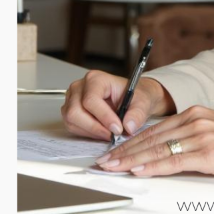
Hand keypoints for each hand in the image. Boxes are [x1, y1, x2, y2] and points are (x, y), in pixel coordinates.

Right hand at [61, 70, 176, 140]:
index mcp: (96, 79)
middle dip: (95, 127)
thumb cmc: (135, 96)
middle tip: (112, 135)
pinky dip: (87, 133)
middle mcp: (80, 87)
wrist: (133, 98)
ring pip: (72, 121)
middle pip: (76, 112)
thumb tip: (129, 126)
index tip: (117, 129)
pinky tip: (101, 131)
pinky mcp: (70, 111)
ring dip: (91, 131)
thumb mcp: (143, 102)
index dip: (103, 117)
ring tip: (109, 133)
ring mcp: (72, 99)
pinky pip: (72, 126)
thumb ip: (138, 113)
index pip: (91, 100)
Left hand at [94, 105, 213, 177]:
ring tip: (112, 167)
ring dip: (130, 159)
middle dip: (123, 151)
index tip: (114, 151)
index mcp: (196, 113)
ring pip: (157, 149)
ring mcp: (202, 136)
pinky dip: (153, 166)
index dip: (131, 141)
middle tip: (103, 161)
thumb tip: (168, 152)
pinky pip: (174, 160)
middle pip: (150, 138)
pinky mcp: (209, 152)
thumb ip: (193, 137)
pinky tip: (139, 170)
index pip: (155, 129)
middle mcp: (196, 120)